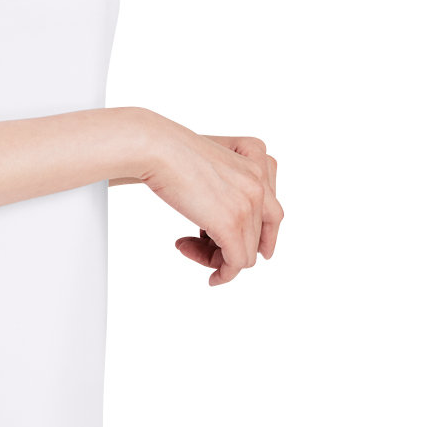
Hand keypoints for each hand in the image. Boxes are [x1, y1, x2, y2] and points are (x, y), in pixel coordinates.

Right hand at [140, 116, 283, 285]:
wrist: (155, 148)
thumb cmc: (169, 149)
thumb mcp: (209, 159)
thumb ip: (228, 179)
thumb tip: (228, 220)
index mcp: (257, 156)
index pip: (271, 208)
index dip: (262, 234)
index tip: (250, 248)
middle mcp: (260, 180)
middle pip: (259, 233)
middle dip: (232, 245)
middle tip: (202, 244)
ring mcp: (249, 203)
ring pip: (246, 252)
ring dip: (218, 258)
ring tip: (187, 247)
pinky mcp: (231, 224)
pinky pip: (236, 262)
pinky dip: (224, 274)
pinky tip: (210, 278)